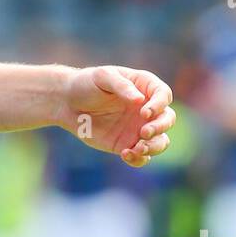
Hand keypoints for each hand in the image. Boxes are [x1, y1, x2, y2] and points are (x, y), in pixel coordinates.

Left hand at [57, 64, 175, 167]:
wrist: (68, 104)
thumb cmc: (86, 84)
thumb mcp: (102, 77)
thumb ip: (121, 86)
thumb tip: (140, 100)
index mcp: (144, 87)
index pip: (164, 95)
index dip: (159, 105)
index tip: (144, 113)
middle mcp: (146, 108)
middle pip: (167, 119)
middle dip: (160, 128)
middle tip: (144, 133)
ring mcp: (139, 128)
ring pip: (160, 141)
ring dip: (154, 147)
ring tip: (137, 148)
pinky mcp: (128, 144)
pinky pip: (143, 156)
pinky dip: (140, 159)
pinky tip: (125, 154)